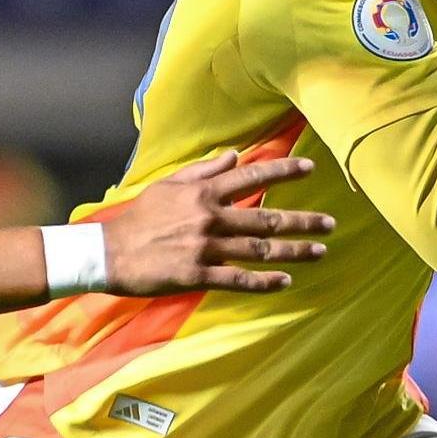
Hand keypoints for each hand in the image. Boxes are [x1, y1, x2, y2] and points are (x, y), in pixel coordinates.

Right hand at [96, 152, 332, 294]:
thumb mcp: (168, 185)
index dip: (284, 171)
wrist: (107, 252)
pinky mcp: (196, 274)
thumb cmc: (138, 218)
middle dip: (302, 220)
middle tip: (330, 223)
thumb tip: (234, 156)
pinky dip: (264, 281)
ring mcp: (204, 247)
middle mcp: (209, 217)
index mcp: (203, 192)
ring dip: (293, 251)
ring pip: (259, 250)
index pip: (251, 176)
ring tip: (319, 251)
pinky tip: (285, 281)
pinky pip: (238, 279)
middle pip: (266, 218)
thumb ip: (203, 170)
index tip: (310, 168)